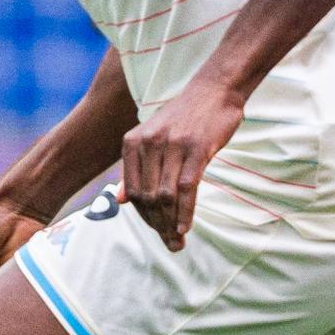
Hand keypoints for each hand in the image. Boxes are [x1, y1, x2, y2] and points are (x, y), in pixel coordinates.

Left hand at [121, 79, 246, 251]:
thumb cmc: (184, 117)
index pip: (132, 191)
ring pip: (165, 196)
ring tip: (177, 243)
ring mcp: (172, 146)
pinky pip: (187, 189)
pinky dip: (185, 212)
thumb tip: (120, 200)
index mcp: (132, 142)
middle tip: (169, 245)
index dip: (143, 216)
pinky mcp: (196, 149)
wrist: (214, 90)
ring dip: (170, 225)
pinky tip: (185, 227)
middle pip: (147, 197)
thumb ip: (135, 168)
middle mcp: (149, 144)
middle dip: (157, 226)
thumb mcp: (152, 137)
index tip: (157, 230)